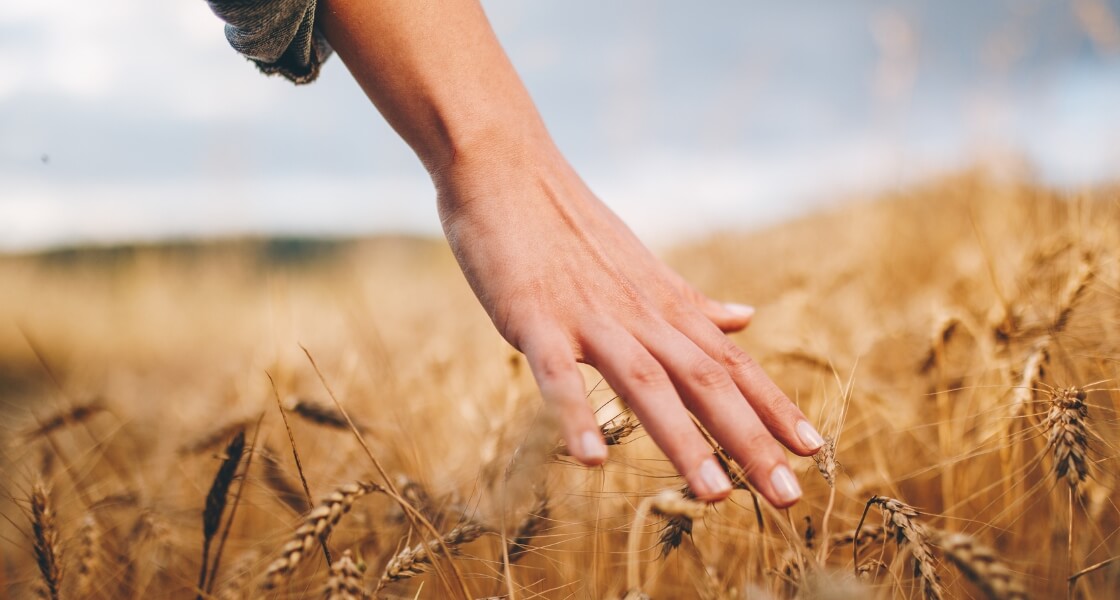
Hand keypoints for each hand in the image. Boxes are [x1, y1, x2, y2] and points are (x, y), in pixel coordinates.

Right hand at [434, 142, 823, 505]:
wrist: (507, 168)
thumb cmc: (570, 225)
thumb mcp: (642, 267)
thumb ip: (691, 304)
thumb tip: (746, 317)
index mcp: (664, 305)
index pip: (731, 362)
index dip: (773, 407)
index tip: (813, 451)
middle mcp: (639, 314)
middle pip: (704, 380)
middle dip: (748, 439)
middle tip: (787, 495)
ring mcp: (587, 316)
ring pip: (645, 382)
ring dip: (681, 439)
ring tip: (714, 496)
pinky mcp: (533, 318)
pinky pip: (557, 372)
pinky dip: (575, 413)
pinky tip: (591, 461)